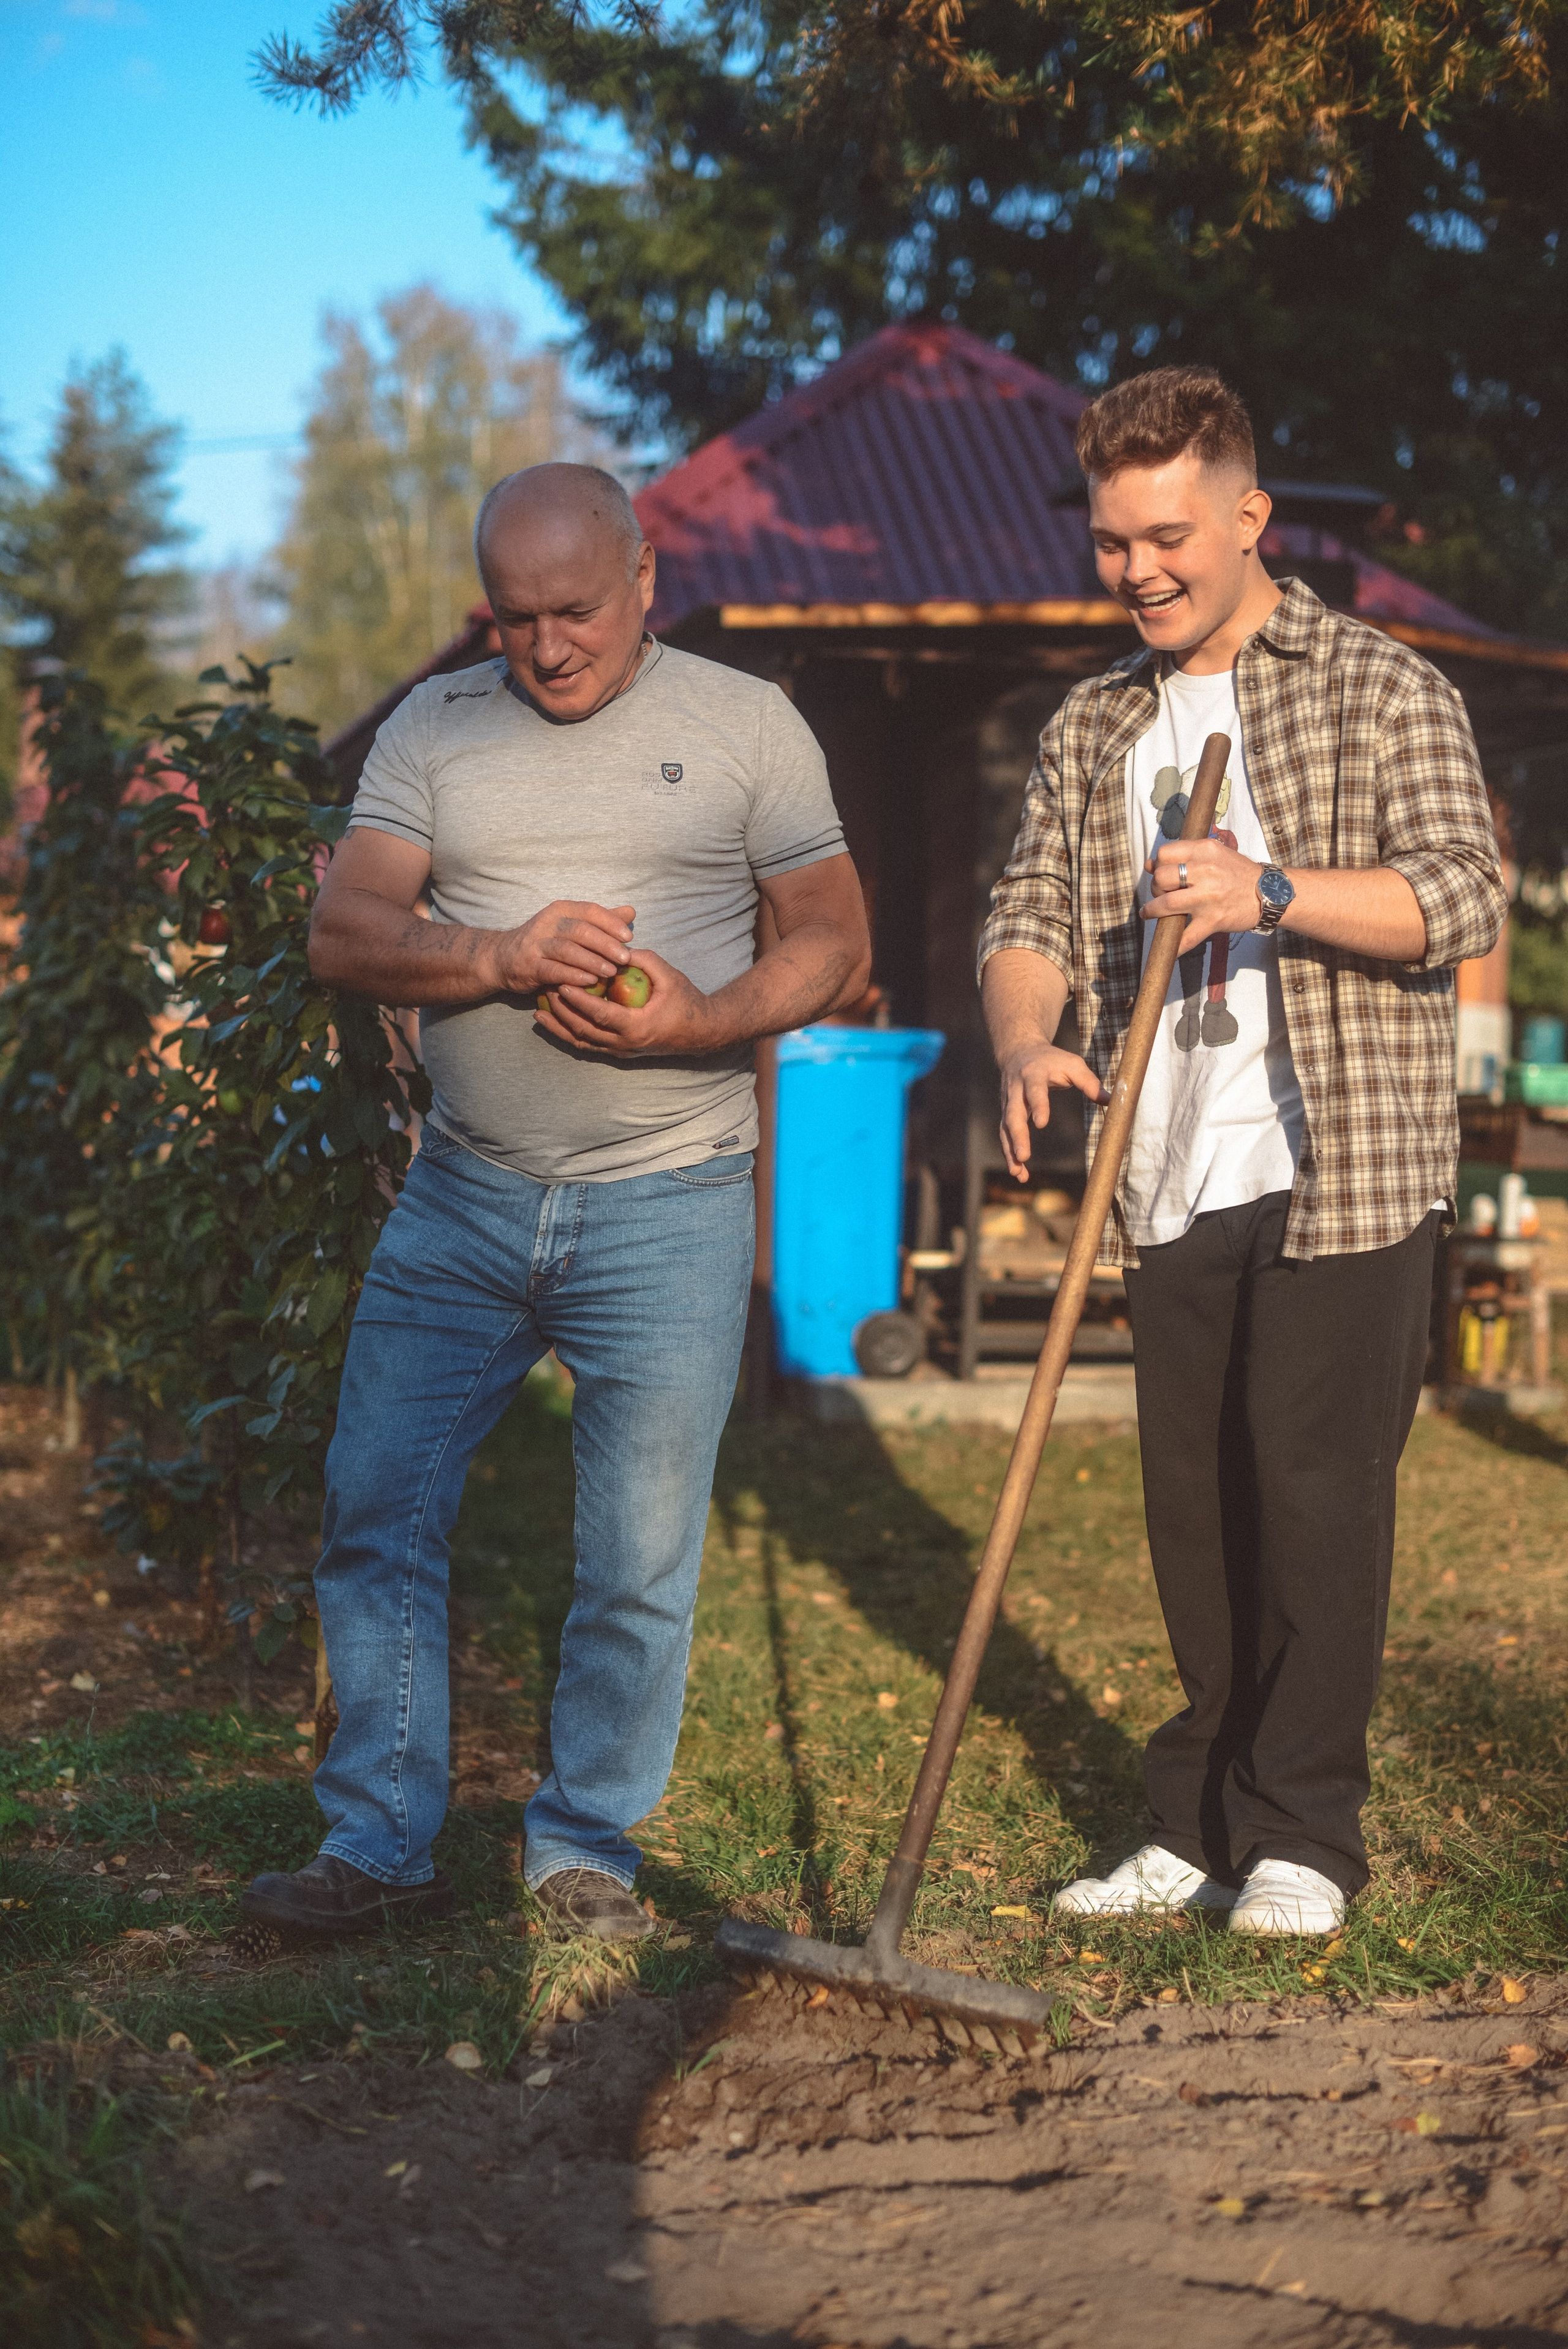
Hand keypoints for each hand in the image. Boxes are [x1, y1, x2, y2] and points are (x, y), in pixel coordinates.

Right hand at [490, 900, 635, 995]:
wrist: (502, 958)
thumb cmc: (545, 942)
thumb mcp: (571, 926)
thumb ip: (600, 920)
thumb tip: (630, 912)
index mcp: (561, 910)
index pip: (590, 911)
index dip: (610, 923)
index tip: (629, 937)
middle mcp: (548, 923)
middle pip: (581, 930)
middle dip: (605, 944)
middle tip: (625, 958)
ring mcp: (536, 944)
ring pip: (568, 950)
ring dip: (592, 961)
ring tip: (611, 972)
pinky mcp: (529, 966)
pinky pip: (553, 970)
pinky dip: (573, 975)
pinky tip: (590, 981)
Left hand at [534, 948, 723, 1058]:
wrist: (701, 1031)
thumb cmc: (686, 1001)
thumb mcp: (668, 976)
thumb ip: (642, 960)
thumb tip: (615, 946)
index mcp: (637, 1026)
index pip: (599, 1014)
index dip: (578, 1000)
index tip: (561, 984)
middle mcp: (625, 1044)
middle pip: (583, 1031)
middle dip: (561, 1012)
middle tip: (545, 991)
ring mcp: (621, 1051)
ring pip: (581, 1043)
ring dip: (559, 1027)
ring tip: (538, 1011)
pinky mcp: (619, 1052)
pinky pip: (588, 1046)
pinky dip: (569, 1035)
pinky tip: (555, 1023)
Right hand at [998, 1043, 1102, 1182]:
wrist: (1019, 1051)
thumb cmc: (1051, 1060)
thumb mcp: (1072, 1064)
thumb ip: (1090, 1082)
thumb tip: (1112, 1101)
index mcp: (1034, 1075)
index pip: (1035, 1091)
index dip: (1038, 1106)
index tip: (1041, 1124)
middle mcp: (1017, 1089)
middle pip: (1013, 1113)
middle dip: (1017, 1136)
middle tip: (1023, 1156)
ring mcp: (1008, 1102)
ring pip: (1005, 1128)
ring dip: (1009, 1151)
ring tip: (1017, 1173)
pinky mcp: (1005, 1113)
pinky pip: (1005, 1135)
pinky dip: (1009, 1154)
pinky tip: (1018, 1172)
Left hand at [1143, 837, 1263, 952]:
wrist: (1270, 893)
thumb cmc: (1240, 873)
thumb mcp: (1216, 854)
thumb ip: (1185, 856)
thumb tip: (1150, 865)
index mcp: (1205, 851)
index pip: (1165, 854)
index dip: (1158, 865)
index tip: (1162, 874)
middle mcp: (1206, 871)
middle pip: (1162, 878)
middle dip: (1156, 888)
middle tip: (1162, 894)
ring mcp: (1208, 897)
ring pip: (1167, 904)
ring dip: (1153, 911)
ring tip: (1150, 913)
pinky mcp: (1214, 920)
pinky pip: (1187, 937)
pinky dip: (1175, 946)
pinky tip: (1169, 947)